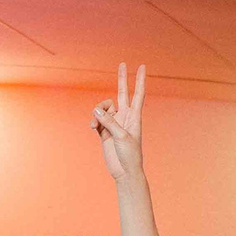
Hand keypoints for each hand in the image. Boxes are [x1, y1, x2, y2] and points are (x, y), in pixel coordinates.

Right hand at [91, 63, 147, 186]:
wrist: (124, 171)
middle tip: (122, 63)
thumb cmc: (129, 155)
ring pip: (104, 107)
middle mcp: (125, 117)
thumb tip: (96, 110)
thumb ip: (109, 121)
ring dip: (97, 112)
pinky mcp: (105, 131)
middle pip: (123, 93)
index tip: (142, 67)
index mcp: (135, 117)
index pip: (138, 94)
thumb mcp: (121, 136)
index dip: (140, 80)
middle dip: (122, 79)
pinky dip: (93, 121)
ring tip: (95, 124)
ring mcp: (114, 123)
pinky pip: (97, 119)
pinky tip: (92, 127)